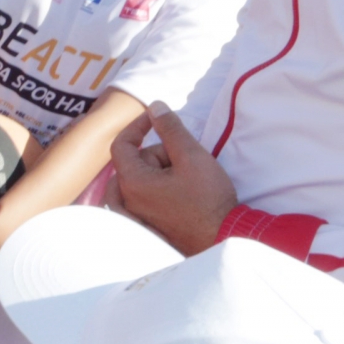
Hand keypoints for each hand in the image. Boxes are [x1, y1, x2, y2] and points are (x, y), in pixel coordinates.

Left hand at [107, 102, 237, 256]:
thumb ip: (171, 128)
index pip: (121, 145)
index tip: (155, 118)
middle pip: (136, 162)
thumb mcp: (192, 156)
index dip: (137, 126)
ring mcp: (135, 216)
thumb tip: (154, 106)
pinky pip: (143, 197)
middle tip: (188, 162)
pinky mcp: (146, 226)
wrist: (222, 237)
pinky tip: (179, 192)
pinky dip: (157, 187)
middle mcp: (127, 201)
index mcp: (132, 183)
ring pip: (142, 179)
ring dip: (162, 171)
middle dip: (160, 154)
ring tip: (189, 180)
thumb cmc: (208, 198)